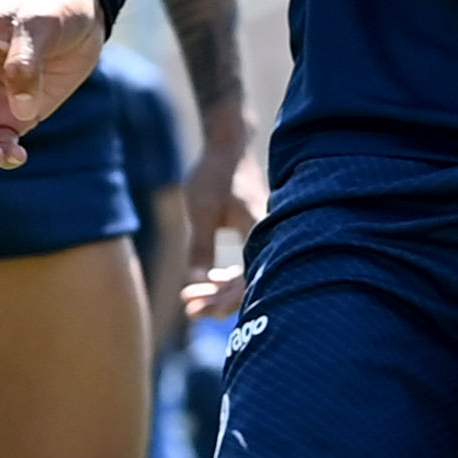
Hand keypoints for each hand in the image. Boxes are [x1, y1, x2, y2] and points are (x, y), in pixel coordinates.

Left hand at [176, 110, 262, 324]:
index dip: (224, 302)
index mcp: (258, 230)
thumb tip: (197, 283)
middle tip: (190, 311)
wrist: (228, 145)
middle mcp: (267, 236)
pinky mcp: (255, 233)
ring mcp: (263, 235)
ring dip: (219, 289)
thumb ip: (201, 248)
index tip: (198, 312)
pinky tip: (207, 281)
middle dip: (218, 299)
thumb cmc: (214, 174)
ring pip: (245, 274)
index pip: (247, 280)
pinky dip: (226, 275)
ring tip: (190, 298)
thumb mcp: (201, 212)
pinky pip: (246, 262)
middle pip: (248, 282)